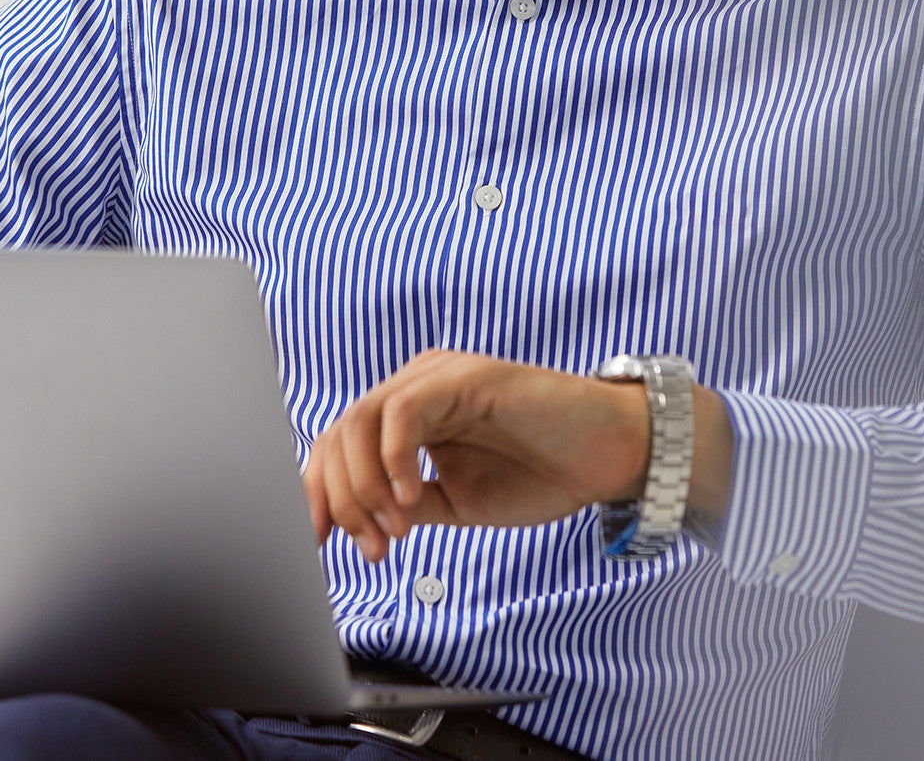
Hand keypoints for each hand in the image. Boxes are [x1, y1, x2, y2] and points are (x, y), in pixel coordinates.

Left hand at [303, 350, 733, 562]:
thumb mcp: (457, 500)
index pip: (339, 445)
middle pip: (338, 433)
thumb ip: (407, 504)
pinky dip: (395, 460)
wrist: (608, 455)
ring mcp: (439, 377)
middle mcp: (417, 387)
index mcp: (411, 415)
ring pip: (360, 421)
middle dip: (340, 499)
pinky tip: (414, 498)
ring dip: (365, 487)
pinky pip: (403, 411)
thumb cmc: (542, 471)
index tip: (315, 545)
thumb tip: (355, 526)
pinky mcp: (465, 377)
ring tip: (396, 530)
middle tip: (373, 547)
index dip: (318, 495)